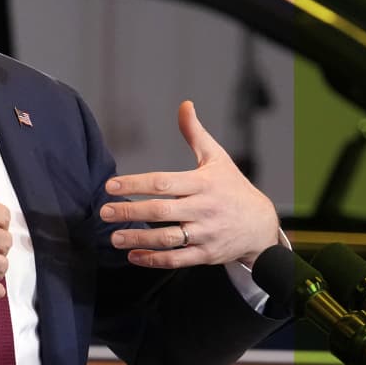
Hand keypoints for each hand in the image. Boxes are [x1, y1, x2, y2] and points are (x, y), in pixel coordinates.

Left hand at [100, 100, 280, 268]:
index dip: (135, 184)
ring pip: (167, 238)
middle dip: (129, 211)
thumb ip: (195, 134)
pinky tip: (133, 256)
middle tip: (104, 212)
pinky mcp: (207, 254)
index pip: (163, 183)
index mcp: (203, 183)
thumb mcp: (217, 158)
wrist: (262, 225)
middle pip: (161, 211)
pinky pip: (177, 260)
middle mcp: (204, 209)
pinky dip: (154, 259)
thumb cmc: (233, 188)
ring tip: (114, 237)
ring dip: (138, 239)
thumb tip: (184, 105)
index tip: (110, 186)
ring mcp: (206, 233)